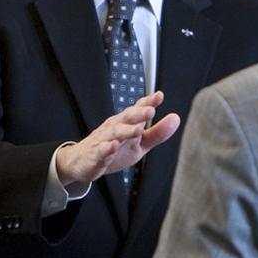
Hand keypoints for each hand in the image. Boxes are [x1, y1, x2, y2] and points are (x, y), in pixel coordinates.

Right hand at [55, 91, 179, 185]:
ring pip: (114, 133)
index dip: (147, 102)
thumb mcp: (140, 143)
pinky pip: (100, 151)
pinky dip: (106, 149)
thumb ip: (157, 132)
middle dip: (138, 113)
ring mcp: (103, 140)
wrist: (81, 161)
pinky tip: (113, 146)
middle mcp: (115, 127)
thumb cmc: (114, 148)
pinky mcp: (95, 156)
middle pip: (126, 118)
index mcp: (126, 122)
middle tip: (151, 109)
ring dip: (126, 130)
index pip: (137, 109)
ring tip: (138, 129)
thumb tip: (176, 118)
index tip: (159, 96)